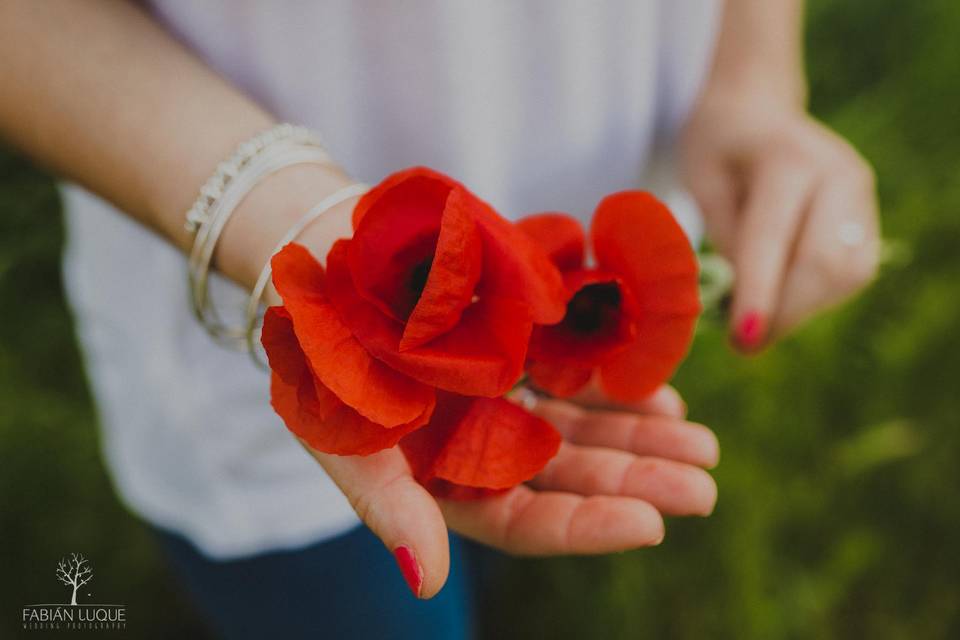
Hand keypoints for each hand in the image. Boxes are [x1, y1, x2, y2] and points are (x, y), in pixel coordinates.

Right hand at [302, 384, 718, 597]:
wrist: (324, 256)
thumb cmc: (320, 347)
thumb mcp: (342, 426)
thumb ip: (388, 503)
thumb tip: (427, 584)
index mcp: (439, 481)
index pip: (519, 520)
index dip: (582, 527)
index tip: (650, 525)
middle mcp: (478, 445)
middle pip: (566, 477)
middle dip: (633, 482)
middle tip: (702, 488)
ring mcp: (503, 394)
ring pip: (583, 428)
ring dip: (640, 436)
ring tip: (700, 443)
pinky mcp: (518, 344)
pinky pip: (577, 370)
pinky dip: (618, 383)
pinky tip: (662, 394)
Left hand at [680, 89, 880, 351]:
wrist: (755, 112)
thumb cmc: (717, 147)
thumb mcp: (700, 182)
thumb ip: (725, 237)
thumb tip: (742, 300)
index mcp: (788, 159)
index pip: (775, 240)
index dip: (759, 294)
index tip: (742, 340)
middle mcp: (838, 173)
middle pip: (825, 264)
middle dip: (785, 313)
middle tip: (743, 343)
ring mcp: (861, 194)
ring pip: (848, 276)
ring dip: (803, 310)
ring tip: (760, 317)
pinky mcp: (867, 216)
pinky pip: (853, 272)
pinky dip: (817, 297)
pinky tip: (783, 296)